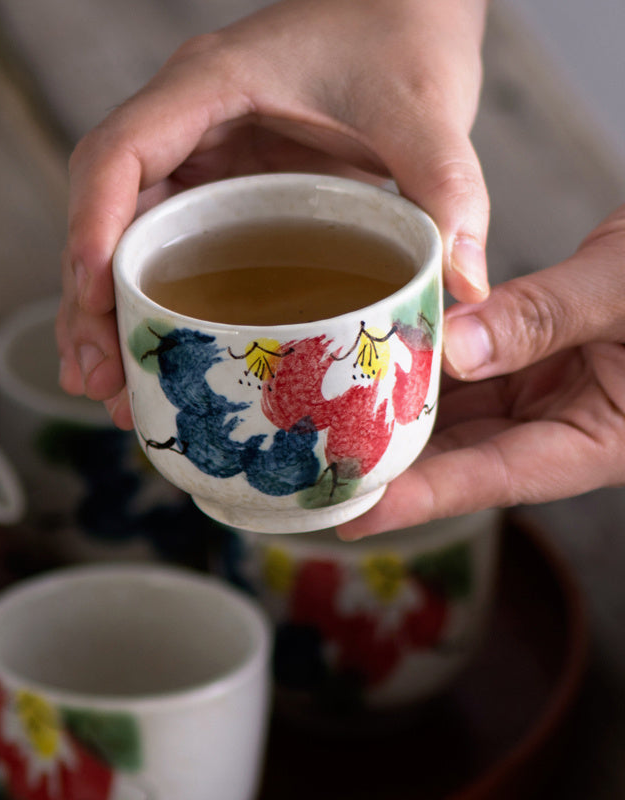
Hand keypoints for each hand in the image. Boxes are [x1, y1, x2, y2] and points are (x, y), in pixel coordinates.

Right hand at [58, 0, 490, 428]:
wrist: (402, 12)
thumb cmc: (402, 39)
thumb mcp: (428, 110)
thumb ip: (448, 187)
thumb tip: (461, 287)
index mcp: (210, 87)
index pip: (118, 154)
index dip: (92, 229)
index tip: (93, 301)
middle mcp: (185, 124)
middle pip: (104, 213)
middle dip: (90, 299)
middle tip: (97, 379)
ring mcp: (196, 159)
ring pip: (122, 238)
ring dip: (106, 313)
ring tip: (109, 390)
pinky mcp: (217, 190)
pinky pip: (162, 246)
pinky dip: (145, 302)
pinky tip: (148, 355)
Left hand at [338, 205, 624, 538]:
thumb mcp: (623, 290)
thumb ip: (542, 319)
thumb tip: (454, 347)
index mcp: (600, 438)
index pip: (496, 476)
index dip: (425, 497)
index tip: (357, 511)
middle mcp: (560, 424)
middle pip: (462, 456)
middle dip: (394, 468)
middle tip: (321, 476)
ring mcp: (540, 391)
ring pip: (455, 414)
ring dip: (397, 419)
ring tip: (328, 427)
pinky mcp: (523, 357)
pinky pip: (462, 370)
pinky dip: (421, 369)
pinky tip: (375, 366)